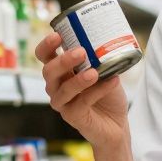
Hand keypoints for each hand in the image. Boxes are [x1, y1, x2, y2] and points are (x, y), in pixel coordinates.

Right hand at [35, 32, 129, 146]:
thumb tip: (106, 41)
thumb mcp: (106, 71)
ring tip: (94, 72)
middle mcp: (57, 87)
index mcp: (61, 71)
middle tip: (81, 52)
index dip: (46, 46)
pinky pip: (82, 102)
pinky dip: (98, 91)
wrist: (117, 124)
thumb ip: (101, 59)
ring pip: (63, 90)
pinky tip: (112, 82)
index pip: (44, 56)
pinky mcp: (73, 117)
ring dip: (78, 79)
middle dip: (63, 61)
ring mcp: (63, 103)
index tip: (58, 36)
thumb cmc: (107, 95)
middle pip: (49, 72)